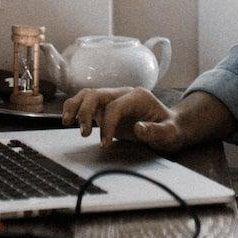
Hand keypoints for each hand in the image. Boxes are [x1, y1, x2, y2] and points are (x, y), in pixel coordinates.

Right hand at [61, 87, 187, 151]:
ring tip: (66, 122)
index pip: (115, 106)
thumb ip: (157, 131)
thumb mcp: (170, 134)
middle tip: (84, 133)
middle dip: (86, 112)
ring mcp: (113, 98)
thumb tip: (139, 128)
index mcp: (138, 97)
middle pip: (96, 94)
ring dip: (75, 107)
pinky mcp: (106, 107)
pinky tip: (69, 121)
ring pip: (88, 94)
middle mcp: (123, 93)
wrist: (171, 126)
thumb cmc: (171, 130)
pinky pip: (86, 102)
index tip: (104, 144)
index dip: (107, 124)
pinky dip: (75, 109)